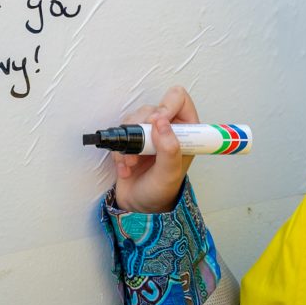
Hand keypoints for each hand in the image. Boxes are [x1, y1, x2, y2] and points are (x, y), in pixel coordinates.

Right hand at [111, 86, 198, 213]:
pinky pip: (121, 134)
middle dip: (141, 130)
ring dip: (129, 143)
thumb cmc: (161, 191)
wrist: (140, 206)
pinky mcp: (132, 140)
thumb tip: (161, 122)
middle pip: (151, 109)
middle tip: (141, 151)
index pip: (178, 99)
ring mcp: (149, 133)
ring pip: (133, 119)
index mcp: (186, 130)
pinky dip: (119, 151)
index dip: (166, 106)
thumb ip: (170, 149)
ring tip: (131, 163)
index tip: (156, 123)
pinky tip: (125, 168)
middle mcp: (168, 128)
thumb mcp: (170, 173)